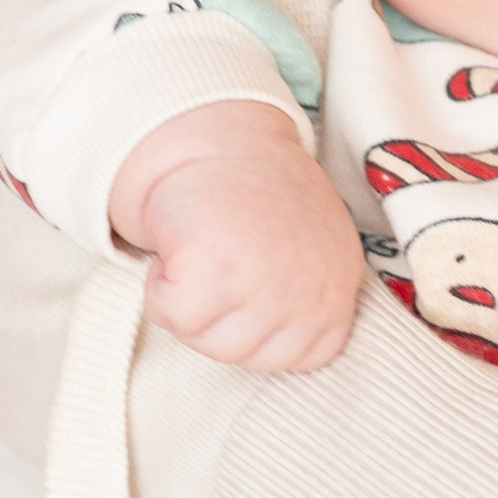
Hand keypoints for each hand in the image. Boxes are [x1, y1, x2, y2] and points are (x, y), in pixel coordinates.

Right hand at [111, 98, 360, 372]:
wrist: (219, 139)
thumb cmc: (259, 198)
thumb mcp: (314, 248)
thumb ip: (308, 298)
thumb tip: (274, 342)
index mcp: (338, 290)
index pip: (299, 358)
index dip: (256, 327)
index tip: (247, 284)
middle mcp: (310, 292)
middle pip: (242, 355)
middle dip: (214, 316)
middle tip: (217, 262)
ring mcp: (266, 283)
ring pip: (205, 340)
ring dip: (186, 305)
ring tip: (200, 253)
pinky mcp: (216, 271)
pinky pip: (172, 316)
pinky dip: (159, 290)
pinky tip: (178, 249)